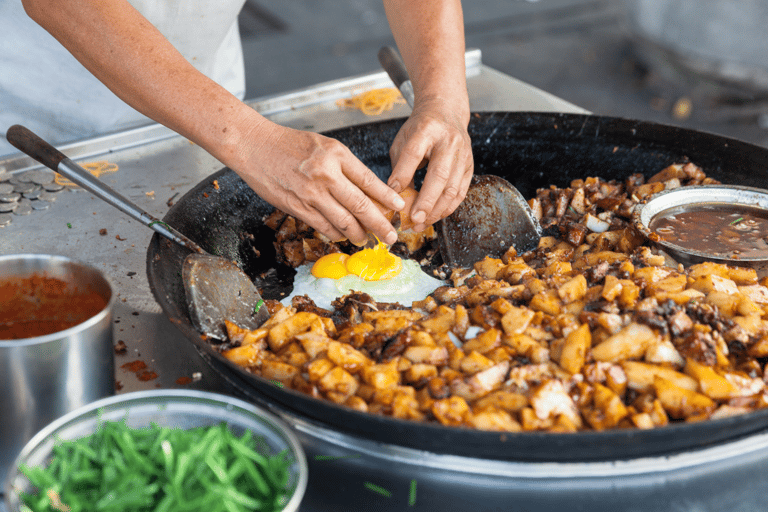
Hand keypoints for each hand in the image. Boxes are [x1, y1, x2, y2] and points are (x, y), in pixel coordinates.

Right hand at [233, 121, 404, 245]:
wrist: (255, 145)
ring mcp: (311, 193)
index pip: (369, 180)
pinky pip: (323, 226)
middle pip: (361, 205)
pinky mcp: (297, 206)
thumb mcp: (324, 145)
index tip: (399, 207)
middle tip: (391, 236)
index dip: (387, 197)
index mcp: (337, 154)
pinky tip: (343, 236)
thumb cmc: (290, 144)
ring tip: (367, 239)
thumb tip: (368, 191)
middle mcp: (326, 174)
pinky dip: (336, 233)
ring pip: (344, 221)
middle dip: (380, 224)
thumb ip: (345, 166)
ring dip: (358, 234)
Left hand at [387, 100, 473, 231]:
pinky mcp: (469, 166)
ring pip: (452, 187)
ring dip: (436, 210)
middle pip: (439, 174)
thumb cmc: (420, 129)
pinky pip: (460, 192)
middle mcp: (448, 141)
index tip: (392, 195)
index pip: (414, 153)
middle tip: (413, 219)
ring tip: (421, 224)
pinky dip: (448, 208)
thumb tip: (393, 197)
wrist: (446, 112)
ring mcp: (463, 154)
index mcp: (427, 129)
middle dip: (425, 200)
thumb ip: (399, 166)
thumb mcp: (403, 140)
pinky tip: (435, 217)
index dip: (403, 175)